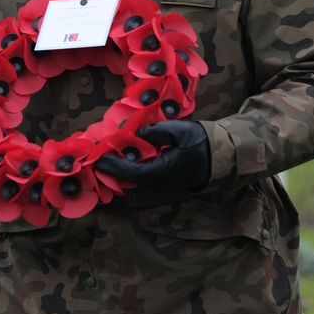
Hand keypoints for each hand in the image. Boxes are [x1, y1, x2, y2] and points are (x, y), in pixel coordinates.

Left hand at [94, 120, 210, 191]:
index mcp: (160, 172)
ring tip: (107, 150)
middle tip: (98, 152)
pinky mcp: (158, 178)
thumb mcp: (181, 131)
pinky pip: (138, 174)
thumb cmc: (199, 144)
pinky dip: (128, 164)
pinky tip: (123, 151)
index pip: (129, 172)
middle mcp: (155, 181)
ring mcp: (156, 182)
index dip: (112, 165)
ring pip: (130, 176)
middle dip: (111, 165)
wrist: (215, 158)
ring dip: (119, 164)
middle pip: (126, 177)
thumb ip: (158, 131)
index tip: (99, 157)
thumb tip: (139, 132)